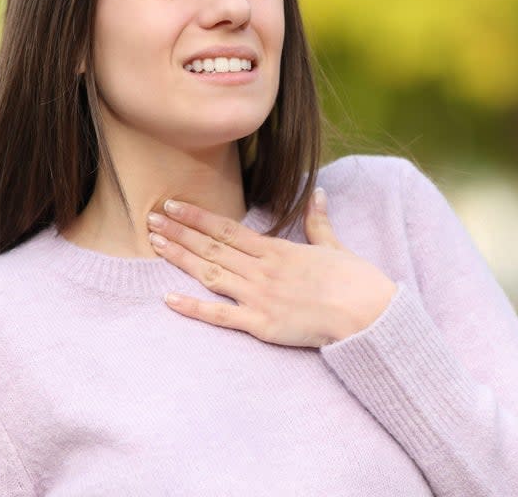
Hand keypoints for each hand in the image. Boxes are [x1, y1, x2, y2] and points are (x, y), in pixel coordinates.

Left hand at [146, 187, 397, 347]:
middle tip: (150, 219)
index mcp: (278, 250)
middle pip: (212, 248)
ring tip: (155, 244)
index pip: (228, 229)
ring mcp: (259, 296)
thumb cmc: (355, 280)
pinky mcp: (262, 324)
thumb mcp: (334, 245)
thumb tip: (319, 193)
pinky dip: (193, 308)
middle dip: (179, 232)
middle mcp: (262, 269)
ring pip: (210, 274)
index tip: (174, 206)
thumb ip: (319, 221)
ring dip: (180, 259)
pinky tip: (169, 299)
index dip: (198, 217)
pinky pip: (220, 316)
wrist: (367, 313)